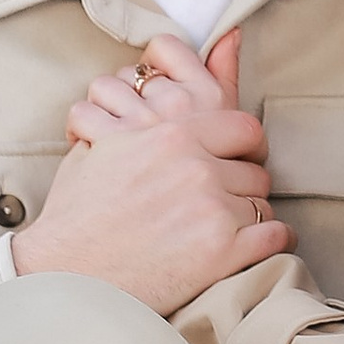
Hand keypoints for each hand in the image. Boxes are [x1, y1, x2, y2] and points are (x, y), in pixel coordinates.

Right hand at [13, 31, 291, 306]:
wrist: (66, 275)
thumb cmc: (77, 211)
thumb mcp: (102, 144)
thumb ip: (138, 105)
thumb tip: (162, 69)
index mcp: (173, 136)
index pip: (243, 126)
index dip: (247, 144)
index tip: (241, 156)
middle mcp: (197, 168)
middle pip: (255, 168)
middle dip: (245, 184)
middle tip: (234, 197)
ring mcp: (212, 211)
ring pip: (262, 204)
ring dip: (252, 214)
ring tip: (236, 226)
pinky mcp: (221, 255)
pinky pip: (274, 238)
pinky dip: (277, 241)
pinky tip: (266, 244)